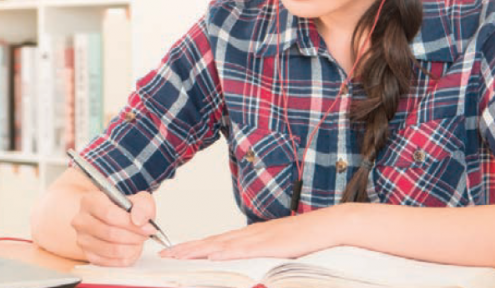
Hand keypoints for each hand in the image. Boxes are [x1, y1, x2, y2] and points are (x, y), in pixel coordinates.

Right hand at [71, 190, 157, 265]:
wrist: (116, 218)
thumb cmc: (124, 209)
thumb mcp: (138, 199)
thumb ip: (142, 205)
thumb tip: (138, 220)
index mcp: (90, 201)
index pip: (109, 214)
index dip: (131, 223)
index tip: (147, 227)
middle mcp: (82, 220)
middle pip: (110, 233)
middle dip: (134, 236)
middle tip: (146, 234)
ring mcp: (83, 239)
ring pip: (111, 249)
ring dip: (132, 248)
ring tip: (139, 241)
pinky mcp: (89, 255)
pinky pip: (111, 262)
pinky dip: (126, 258)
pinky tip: (131, 249)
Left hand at [159, 204, 348, 260]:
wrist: (330, 226)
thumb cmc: (307, 239)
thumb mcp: (277, 250)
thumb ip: (259, 257)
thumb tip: (243, 266)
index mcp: (250, 236)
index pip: (215, 242)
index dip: (193, 247)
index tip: (174, 251)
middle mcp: (250, 235)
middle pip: (211, 242)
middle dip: (186, 248)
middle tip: (165, 254)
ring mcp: (259, 238)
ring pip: (221, 244)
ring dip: (197, 250)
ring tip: (177, 255)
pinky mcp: (270, 245)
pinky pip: (243, 249)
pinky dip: (226, 252)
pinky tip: (212, 254)